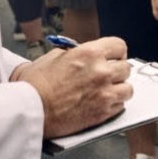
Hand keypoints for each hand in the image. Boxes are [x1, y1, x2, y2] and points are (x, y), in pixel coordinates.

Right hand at [16, 36, 132, 137]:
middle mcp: (101, 71)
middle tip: (107, 77)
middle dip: (117, 72)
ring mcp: (105, 92)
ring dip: (119, 89)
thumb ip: (75, 53)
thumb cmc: (35, 85)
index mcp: (89, 53)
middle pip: (126, 68)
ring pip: (128, 88)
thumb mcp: (54, 56)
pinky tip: (101, 103)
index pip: (119, 46)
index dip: (116, 53)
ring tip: (107, 92)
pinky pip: (121, 106)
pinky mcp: (104, 112)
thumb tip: (85, 54)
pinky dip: (114, 105)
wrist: (29, 110)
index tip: (113, 58)